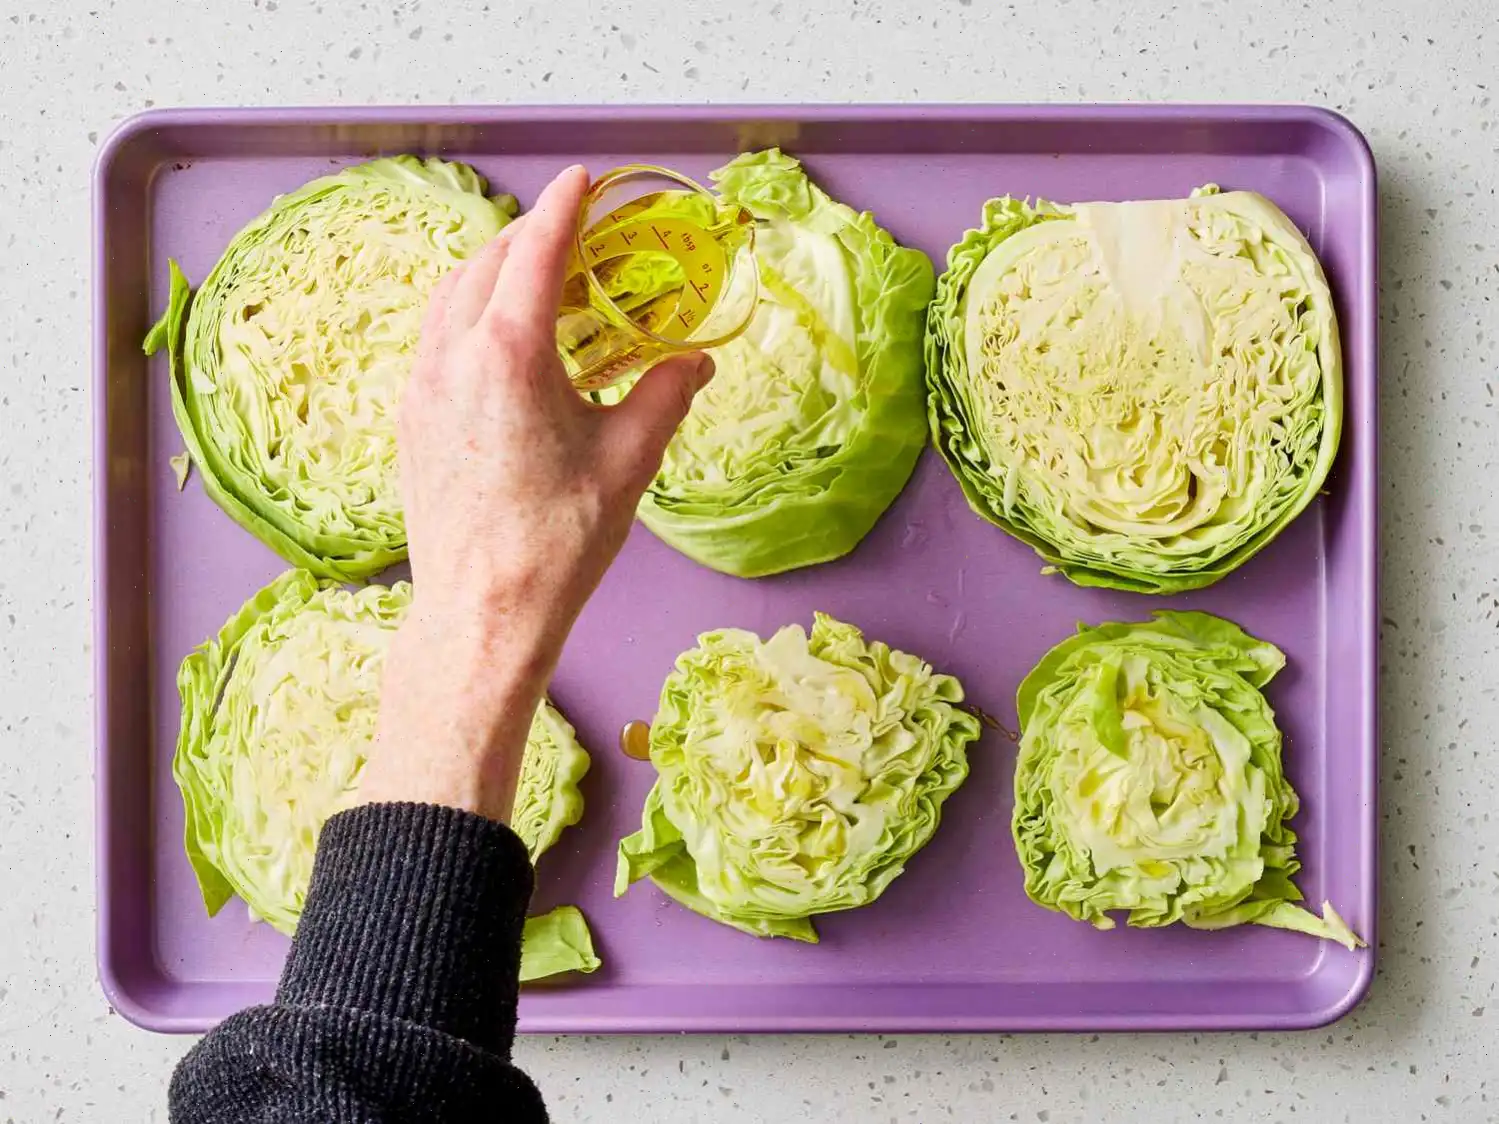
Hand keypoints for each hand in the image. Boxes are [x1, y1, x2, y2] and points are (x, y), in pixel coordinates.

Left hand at [357, 165, 713, 821]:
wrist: (480, 614)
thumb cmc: (557, 542)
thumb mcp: (628, 462)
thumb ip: (665, 396)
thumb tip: (697, 364)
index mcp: (509, 354)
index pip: (536, 251)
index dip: (564, 207)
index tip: (582, 179)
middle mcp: (452, 356)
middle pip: (487, 261)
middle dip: (531, 234)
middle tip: (576, 231)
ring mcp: (421, 387)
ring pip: (451, 296)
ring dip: (493, 271)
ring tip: (538, 278)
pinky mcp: (409, 418)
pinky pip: (435, 336)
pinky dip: (469, 313)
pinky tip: (502, 341)